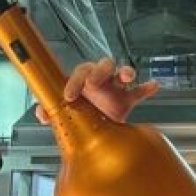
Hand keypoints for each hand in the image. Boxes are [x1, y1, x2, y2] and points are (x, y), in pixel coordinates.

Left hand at [34, 56, 159, 123]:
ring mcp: (115, 88)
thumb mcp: (65, 112)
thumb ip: (50, 110)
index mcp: (84, 80)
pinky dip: (146, 88)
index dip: (74, 81)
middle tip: (93, 83)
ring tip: (126, 77)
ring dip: (125, 72)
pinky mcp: (127, 99)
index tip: (69, 95)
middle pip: (103, 65)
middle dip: (98, 72)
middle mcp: (100, 80)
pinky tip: (153, 86)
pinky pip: (139, 90)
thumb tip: (41, 112)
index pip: (80, 72)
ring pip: (123, 72)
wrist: (94, 131)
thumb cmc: (80, 113)